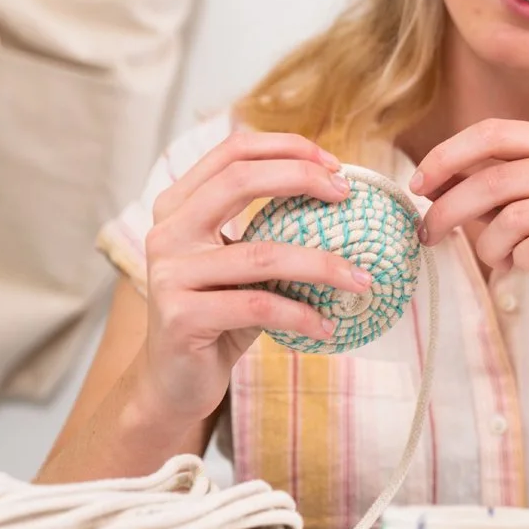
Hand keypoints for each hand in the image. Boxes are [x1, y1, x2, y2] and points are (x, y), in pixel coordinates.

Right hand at [138, 132, 371, 418]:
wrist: (173, 380)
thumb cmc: (220, 314)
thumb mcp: (241, 264)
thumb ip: (270, 228)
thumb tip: (344, 198)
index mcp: (178, 206)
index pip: (231, 152)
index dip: (286, 147)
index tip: (336, 164)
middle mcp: (167, 232)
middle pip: (239, 181)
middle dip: (301, 179)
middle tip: (346, 196)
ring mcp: (169, 274)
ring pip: (261, 253)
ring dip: (322, 264)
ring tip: (361, 279)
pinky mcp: (181, 317)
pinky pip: (258, 307)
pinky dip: (301, 315)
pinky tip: (328, 326)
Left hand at [410, 119, 528, 330]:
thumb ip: (493, 196)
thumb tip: (429, 185)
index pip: (495, 132)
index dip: (448, 154)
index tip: (417, 184)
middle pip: (496, 176)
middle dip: (450, 208)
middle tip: (428, 235)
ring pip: (515, 215)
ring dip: (488, 244)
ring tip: (497, 261)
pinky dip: (518, 261)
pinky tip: (522, 268)